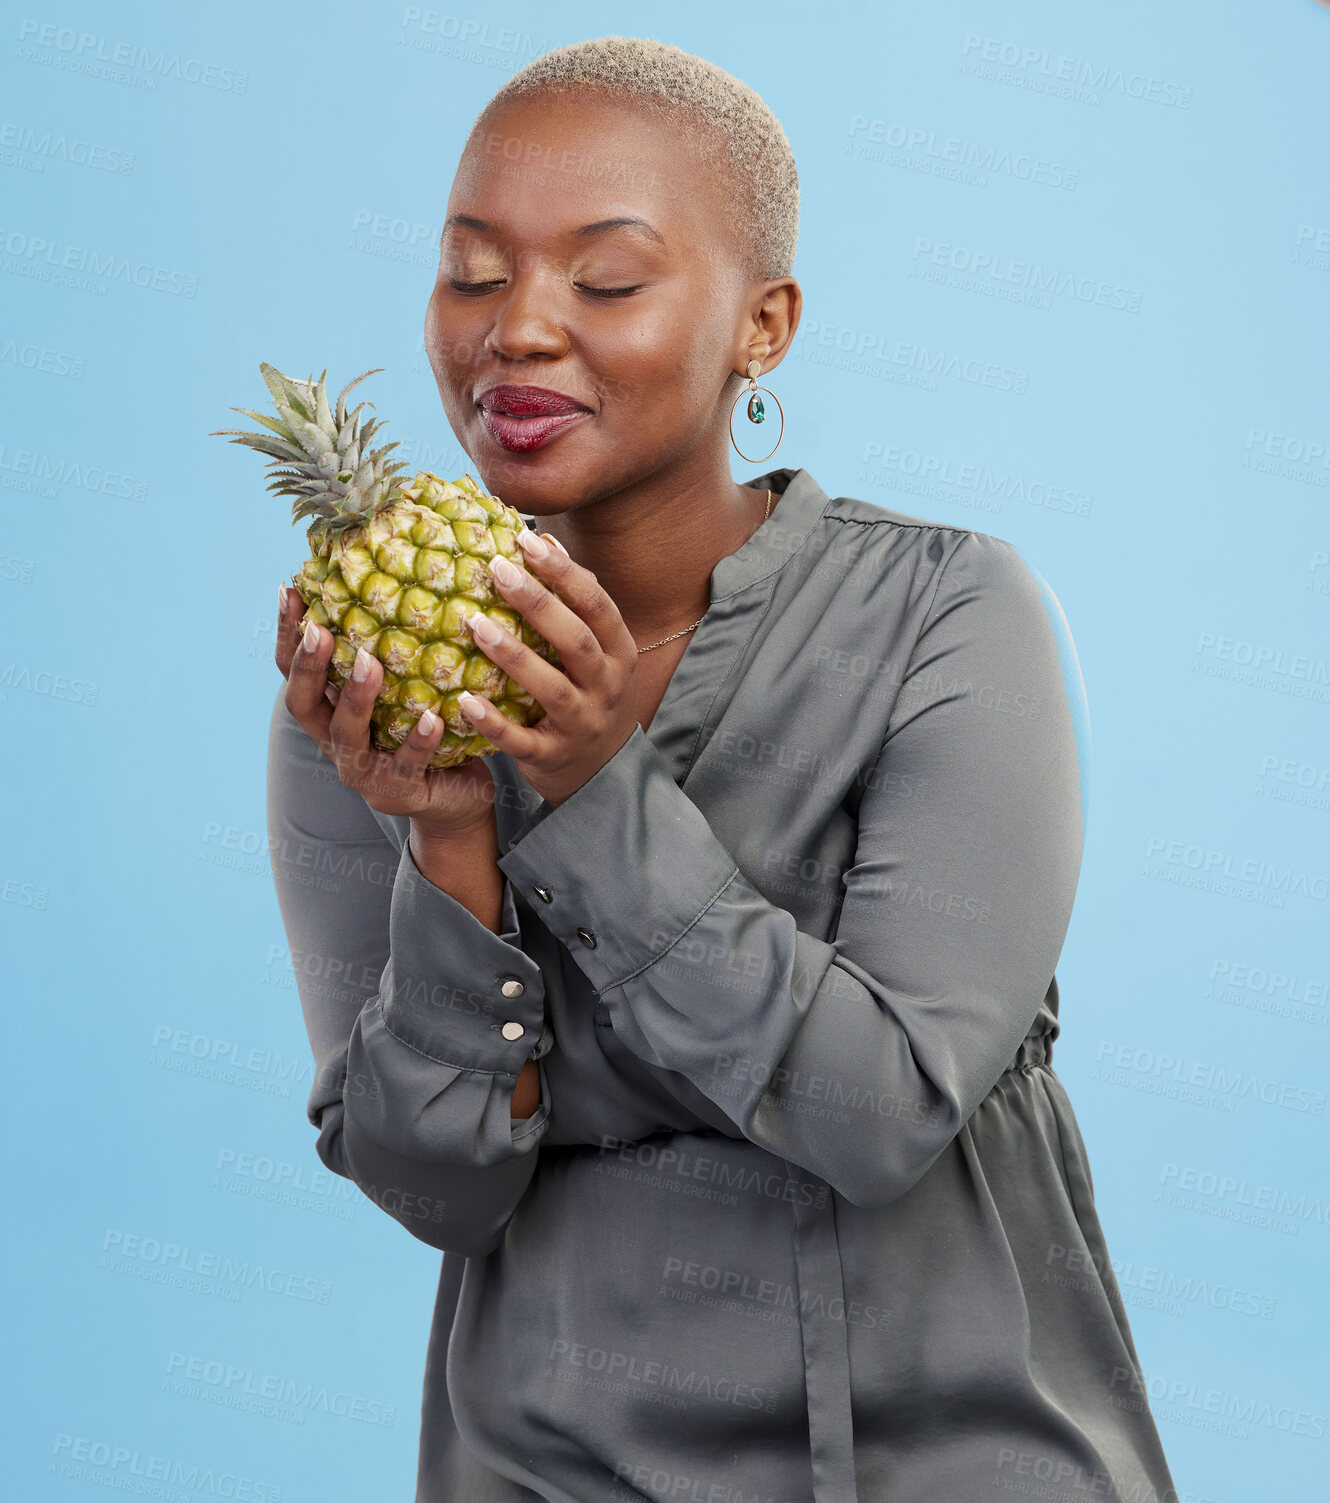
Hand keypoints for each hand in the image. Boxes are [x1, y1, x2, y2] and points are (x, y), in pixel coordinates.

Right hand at [277, 586, 497, 841]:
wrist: (456, 800)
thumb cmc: (428, 733)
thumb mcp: (403, 691)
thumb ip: (391, 652)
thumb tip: (396, 578)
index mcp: (329, 714)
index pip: (292, 671)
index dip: (286, 635)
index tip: (288, 590)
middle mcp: (335, 743)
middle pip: (303, 704)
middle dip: (308, 666)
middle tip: (319, 629)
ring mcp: (363, 772)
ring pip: (347, 735)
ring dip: (357, 697)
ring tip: (371, 662)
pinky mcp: (398, 793)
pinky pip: (406, 765)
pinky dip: (418, 740)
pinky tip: (432, 717)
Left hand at [457, 530, 637, 807]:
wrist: (603, 773)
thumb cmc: (591, 694)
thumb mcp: (599, 651)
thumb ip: (575, 602)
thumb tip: (543, 538)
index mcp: (619, 654)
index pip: (598, 606)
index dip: (566, 572)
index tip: (529, 540)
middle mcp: (606, 687)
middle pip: (577, 642)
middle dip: (539, 604)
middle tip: (498, 570)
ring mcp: (583, 725)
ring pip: (552, 690)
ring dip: (514, 657)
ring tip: (475, 623)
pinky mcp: (554, 757)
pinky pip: (523, 741)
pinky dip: (494, 723)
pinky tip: (466, 700)